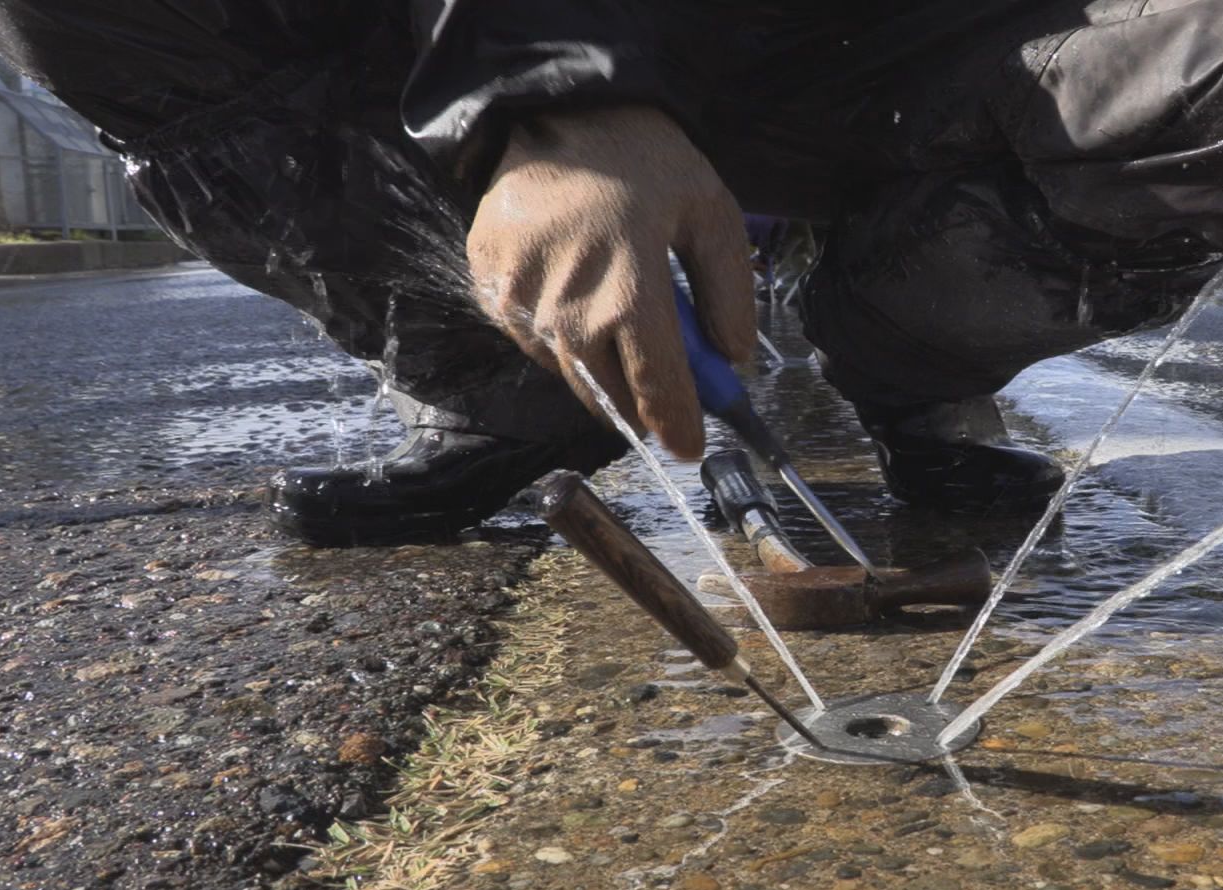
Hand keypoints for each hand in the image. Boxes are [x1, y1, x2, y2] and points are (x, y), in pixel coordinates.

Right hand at [468, 106, 754, 458]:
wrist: (556, 108)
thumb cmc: (644, 160)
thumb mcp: (712, 213)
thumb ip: (730, 293)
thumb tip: (734, 360)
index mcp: (629, 294)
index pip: (658, 391)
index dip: (679, 427)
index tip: (690, 449)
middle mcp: (567, 310)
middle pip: (610, 395)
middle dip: (642, 407)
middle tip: (665, 401)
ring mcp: (519, 302)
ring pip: (568, 373)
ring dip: (601, 372)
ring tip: (622, 335)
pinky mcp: (488, 288)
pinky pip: (531, 342)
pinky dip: (561, 342)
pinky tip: (579, 306)